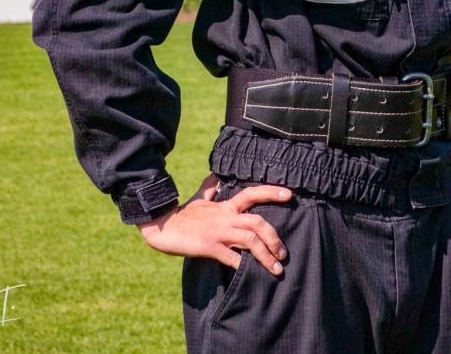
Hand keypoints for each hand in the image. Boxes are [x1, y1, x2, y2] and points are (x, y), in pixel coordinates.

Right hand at [137, 173, 291, 273]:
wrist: (162, 226)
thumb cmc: (182, 214)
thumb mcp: (198, 198)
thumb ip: (210, 188)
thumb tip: (215, 175)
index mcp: (225, 206)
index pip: (252, 194)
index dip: (271, 192)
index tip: (289, 194)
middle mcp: (225, 217)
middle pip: (257, 222)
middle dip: (274, 237)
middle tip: (284, 253)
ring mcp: (218, 232)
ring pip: (249, 240)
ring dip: (266, 255)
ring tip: (276, 268)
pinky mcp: (209, 247)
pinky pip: (231, 257)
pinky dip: (243, 265)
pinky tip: (251, 274)